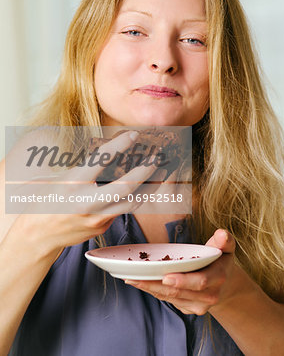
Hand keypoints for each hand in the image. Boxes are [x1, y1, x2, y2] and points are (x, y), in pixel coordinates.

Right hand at [5, 130, 159, 253]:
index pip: (101, 160)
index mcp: (73, 184)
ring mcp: (97, 219)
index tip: (134, 134)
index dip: (120, 145)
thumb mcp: (54, 177)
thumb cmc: (43, 201)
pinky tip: (142, 187)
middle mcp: (87, 203)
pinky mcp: (102, 228)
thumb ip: (79, 167)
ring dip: (149, 187)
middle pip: (126, 187)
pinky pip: (122, 210)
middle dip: (146, 171)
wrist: (37, 236)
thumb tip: (102, 152)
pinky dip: (134, 197)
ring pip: (132, 203)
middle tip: (157, 158)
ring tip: (160, 172)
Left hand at [124, 229, 236, 315]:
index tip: (166, 276)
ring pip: (171, 298)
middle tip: (135, 276)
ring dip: (150, 288)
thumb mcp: (226, 248)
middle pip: (179, 292)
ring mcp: (198, 306)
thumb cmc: (221, 260)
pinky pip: (169, 301)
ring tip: (131, 278)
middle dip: (155, 285)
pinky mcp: (188, 309)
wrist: (226, 285)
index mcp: (218, 278)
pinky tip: (141, 283)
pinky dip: (154, 292)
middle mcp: (209, 296)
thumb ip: (224, 240)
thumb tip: (222, 234)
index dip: (183, 280)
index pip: (200, 282)